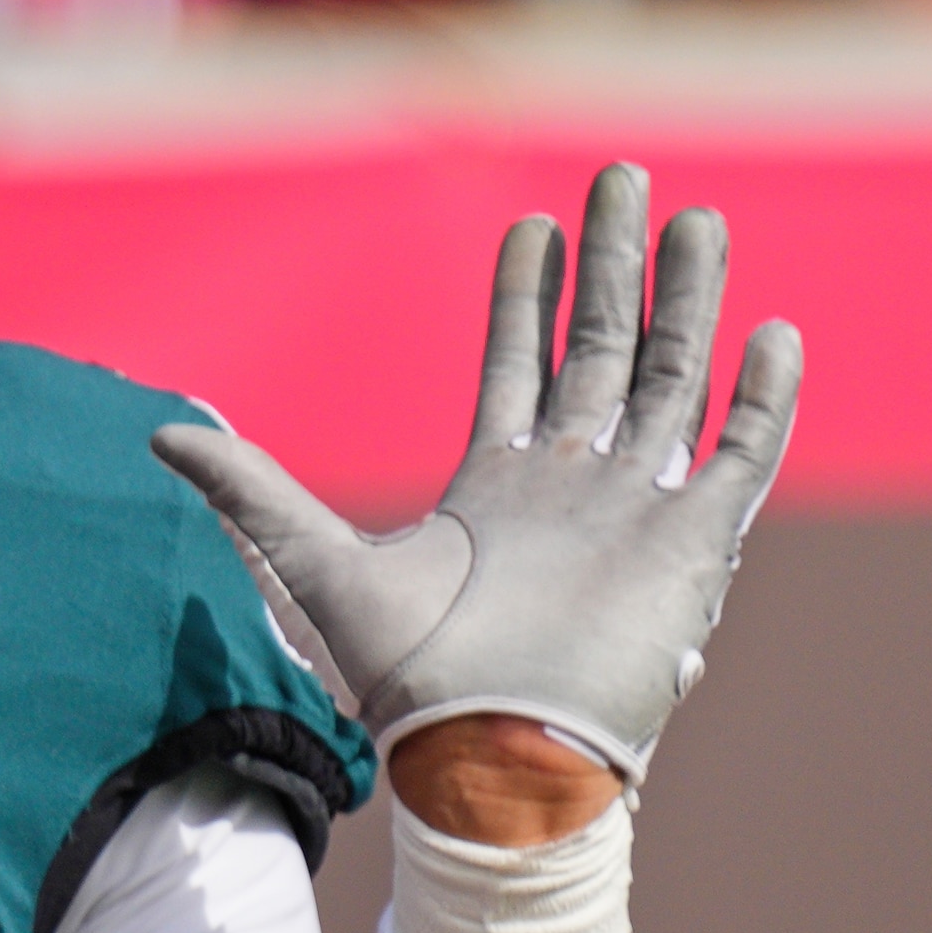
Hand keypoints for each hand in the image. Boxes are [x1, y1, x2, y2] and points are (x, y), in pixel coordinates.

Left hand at [150, 161, 798, 789]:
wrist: (492, 754)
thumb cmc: (411, 680)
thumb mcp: (318, 566)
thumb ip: (250, 493)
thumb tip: (158, 433)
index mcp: (496, 486)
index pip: (519, 364)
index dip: (527, 296)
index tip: (534, 224)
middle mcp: (572, 487)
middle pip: (604, 352)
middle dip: (613, 267)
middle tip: (623, 178)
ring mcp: (637, 511)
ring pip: (674, 382)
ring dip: (688, 304)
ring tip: (699, 221)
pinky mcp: (693, 545)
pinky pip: (740, 457)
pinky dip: (761, 398)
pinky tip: (773, 333)